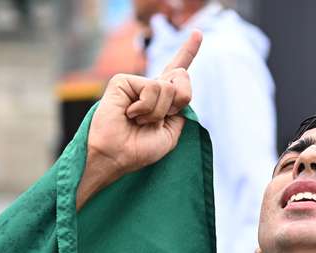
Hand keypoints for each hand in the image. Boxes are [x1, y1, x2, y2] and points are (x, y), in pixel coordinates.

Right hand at [76, 30, 201, 207]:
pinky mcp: (123, 81)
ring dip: (158, 112)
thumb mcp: (170, 134)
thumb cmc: (139, 149)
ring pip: (168, 87)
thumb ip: (180, 111)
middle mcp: (150, 88)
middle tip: (159, 119)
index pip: (177, 73)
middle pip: (181, 78)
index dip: (188, 52)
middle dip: (178, 102)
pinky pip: (152, 88)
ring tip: (139, 121)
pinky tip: (130, 114)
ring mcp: (136, 83)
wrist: (117, 157)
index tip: (197, 33)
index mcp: (162, 99)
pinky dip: (146, 108)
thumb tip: (176, 85)